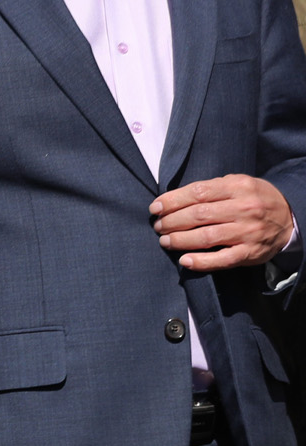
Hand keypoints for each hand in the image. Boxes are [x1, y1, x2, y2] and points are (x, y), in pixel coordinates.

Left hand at [152, 175, 294, 270]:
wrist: (290, 217)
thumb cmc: (254, 198)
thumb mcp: (237, 183)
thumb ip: (210, 188)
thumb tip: (173, 199)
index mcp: (237, 187)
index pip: (197, 193)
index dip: (172, 201)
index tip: (155, 208)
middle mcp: (243, 209)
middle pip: (198, 215)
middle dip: (172, 221)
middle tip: (158, 226)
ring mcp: (248, 232)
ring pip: (207, 237)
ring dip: (180, 240)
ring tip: (165, 241)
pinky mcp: (251, 252)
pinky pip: (223, 259)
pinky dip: (202, 262)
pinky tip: (185, 260)